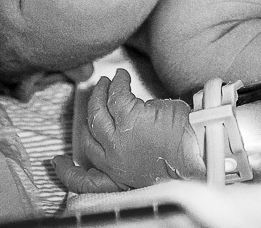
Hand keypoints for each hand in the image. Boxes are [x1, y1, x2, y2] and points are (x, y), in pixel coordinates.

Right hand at [51, 68, 203, 192]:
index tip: (59, 163)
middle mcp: (114, 161)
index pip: (85, 182)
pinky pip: (116, 94)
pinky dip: (117, 83)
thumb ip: (134, 160)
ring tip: (105, 83)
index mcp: (119, 178)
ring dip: (99, 94)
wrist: (201, 153)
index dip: (68, 173)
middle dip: (87, 116)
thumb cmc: (185, 160)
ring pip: (97, 112)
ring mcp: (119, 139)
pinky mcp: (131, 117)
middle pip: (88, 138)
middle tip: (91, 99)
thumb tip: (132, 138)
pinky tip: (121, 77)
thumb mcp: (151, 170)